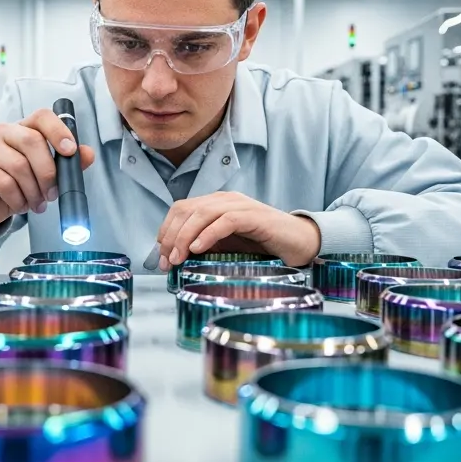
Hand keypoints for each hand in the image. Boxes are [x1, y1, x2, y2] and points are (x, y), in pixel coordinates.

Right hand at [0, 108, 95, 234]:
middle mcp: (4, 132)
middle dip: (48, 172)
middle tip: (53, 194)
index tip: (71, 151)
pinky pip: (5, 183)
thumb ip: (68, 163)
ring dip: (34, 191)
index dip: (58, 131)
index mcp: (24, 128)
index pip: (42, 117)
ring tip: (37, 203)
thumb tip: (88, 154)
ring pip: (19, 166)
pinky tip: (20, 205)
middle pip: (32, 141)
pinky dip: (18, 200)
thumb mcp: (46, 174)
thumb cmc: (18, 184)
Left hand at [155, 192, 320, 269]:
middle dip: (171, 236)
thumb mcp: (226, 246)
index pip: (180, 208)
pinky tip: (198, 248)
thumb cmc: (262, 246)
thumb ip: (203, 246)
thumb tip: (175, 258)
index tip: (161, 257)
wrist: (300, 243)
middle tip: (167, 262)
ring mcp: (241, 205)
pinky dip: (209, 233)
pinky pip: (226, 220)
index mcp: (215, 203)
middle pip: (186, 209)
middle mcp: (226, 199)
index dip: (166, 230)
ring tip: (179, 258)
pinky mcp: (255, 216)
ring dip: (185, 236)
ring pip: (202, 213)